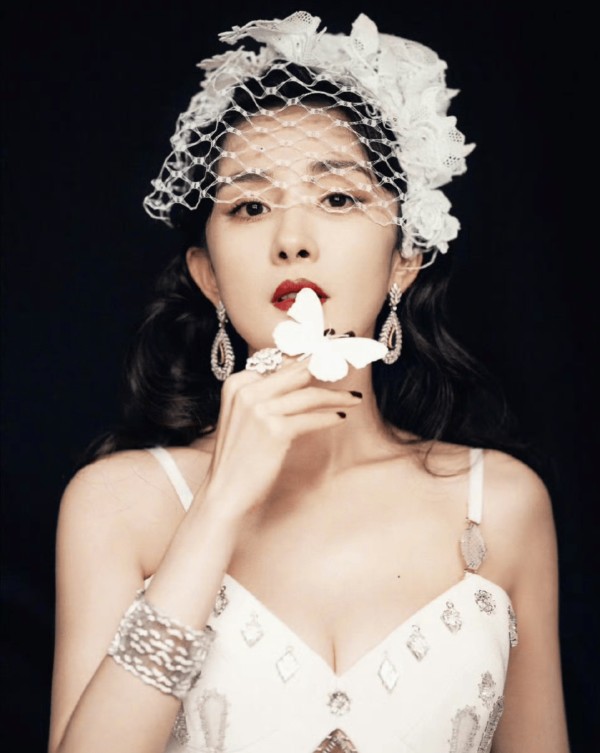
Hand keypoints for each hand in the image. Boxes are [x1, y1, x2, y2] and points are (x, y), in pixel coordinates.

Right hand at [201, 360, 360, 519]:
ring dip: (336, 396)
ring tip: (353, 398)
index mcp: (238, 383)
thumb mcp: (244, 416)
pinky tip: (340, 417)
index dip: (310, 356)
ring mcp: (259, 409)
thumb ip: (266, 393)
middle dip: (329, 366)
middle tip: (350, 363)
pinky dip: (328, 417)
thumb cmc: (239, 456)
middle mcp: (247, 391)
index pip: (281, 361)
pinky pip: (311, 418)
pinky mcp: (274, 430)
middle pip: (298, 372)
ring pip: (309, 394)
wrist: (224, 492)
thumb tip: (301, 370)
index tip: (332, 352)